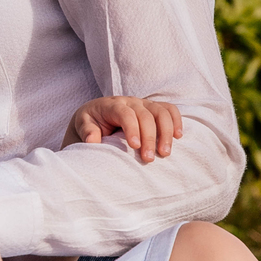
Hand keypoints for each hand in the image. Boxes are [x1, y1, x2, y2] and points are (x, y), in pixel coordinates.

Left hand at [68, 97, 182, 162]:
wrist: (96, 115)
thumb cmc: (90, 123)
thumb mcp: (82, 126)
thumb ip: (87, 131)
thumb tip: (92, 141)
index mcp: (112, 105)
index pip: (125, 113)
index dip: (132, 128)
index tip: (135, 146)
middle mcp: (130, 101)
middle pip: (145, 115)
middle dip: (150, 137)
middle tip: (149, 159)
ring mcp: (143, 103)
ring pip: (161, 112)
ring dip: (166, 132)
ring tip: (165, 153)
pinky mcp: (152, 108)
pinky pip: (169, 109)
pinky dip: (176, 120)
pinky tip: (178, 136)